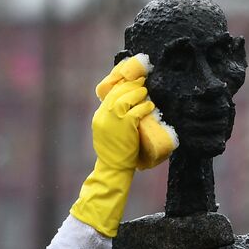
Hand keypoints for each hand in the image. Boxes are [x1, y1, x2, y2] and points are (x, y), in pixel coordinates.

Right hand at [95, 55, 176, 169]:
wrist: (113, 168)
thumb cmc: (113, 152)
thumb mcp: (106, 131)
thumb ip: (111, 117)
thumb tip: (124, 104)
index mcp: (99, 116)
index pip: (109, 93)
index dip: (121, 85)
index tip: (130, 80)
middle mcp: (104, 115)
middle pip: (118, 92)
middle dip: (130, 85)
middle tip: (141, 81)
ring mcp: (114, 119)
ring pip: (126, 98)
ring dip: (138, 93)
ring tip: (145, 92)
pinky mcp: (126, 125)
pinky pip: (137, 110)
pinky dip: (145, 106)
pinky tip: (150, 106)